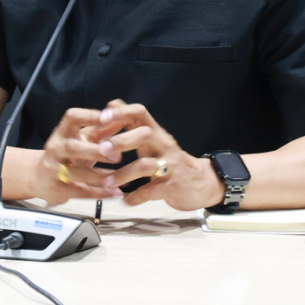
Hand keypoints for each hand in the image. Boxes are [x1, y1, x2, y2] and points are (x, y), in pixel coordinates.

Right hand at [30, 107, 126, 203]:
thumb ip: (101, 130)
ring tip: (117, 178)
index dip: (89, 117)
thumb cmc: (67, 155)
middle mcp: (55, 149)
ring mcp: (53, 170)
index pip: (72, 117)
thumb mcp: (82, 140)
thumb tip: (123, 118)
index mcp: (62, 133)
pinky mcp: (57, 189)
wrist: (40, 178)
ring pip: (74, 173)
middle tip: (117, 156)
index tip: (108, 119)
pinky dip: (98, 193)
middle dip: (94, 151)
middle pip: (71, 147)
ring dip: (97, 176)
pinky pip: (78, 192)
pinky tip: (114, 193)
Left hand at [95, 100, 222, 210]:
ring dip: (123, 174)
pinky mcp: (172, 187)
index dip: (120, 113)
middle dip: (121, 141)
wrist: (203, 184)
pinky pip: (150, 191)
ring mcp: (170, 166)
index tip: (101, 118)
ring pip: (145, 165)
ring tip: (106, 183)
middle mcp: (164, 146)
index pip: (140, 112)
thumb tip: (112, 103)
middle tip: (101, 149)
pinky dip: (135, 197)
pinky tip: (124, 200)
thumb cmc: (170, 159)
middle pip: (144, 135)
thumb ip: (134, 125)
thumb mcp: (154, 140)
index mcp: (156, 132)